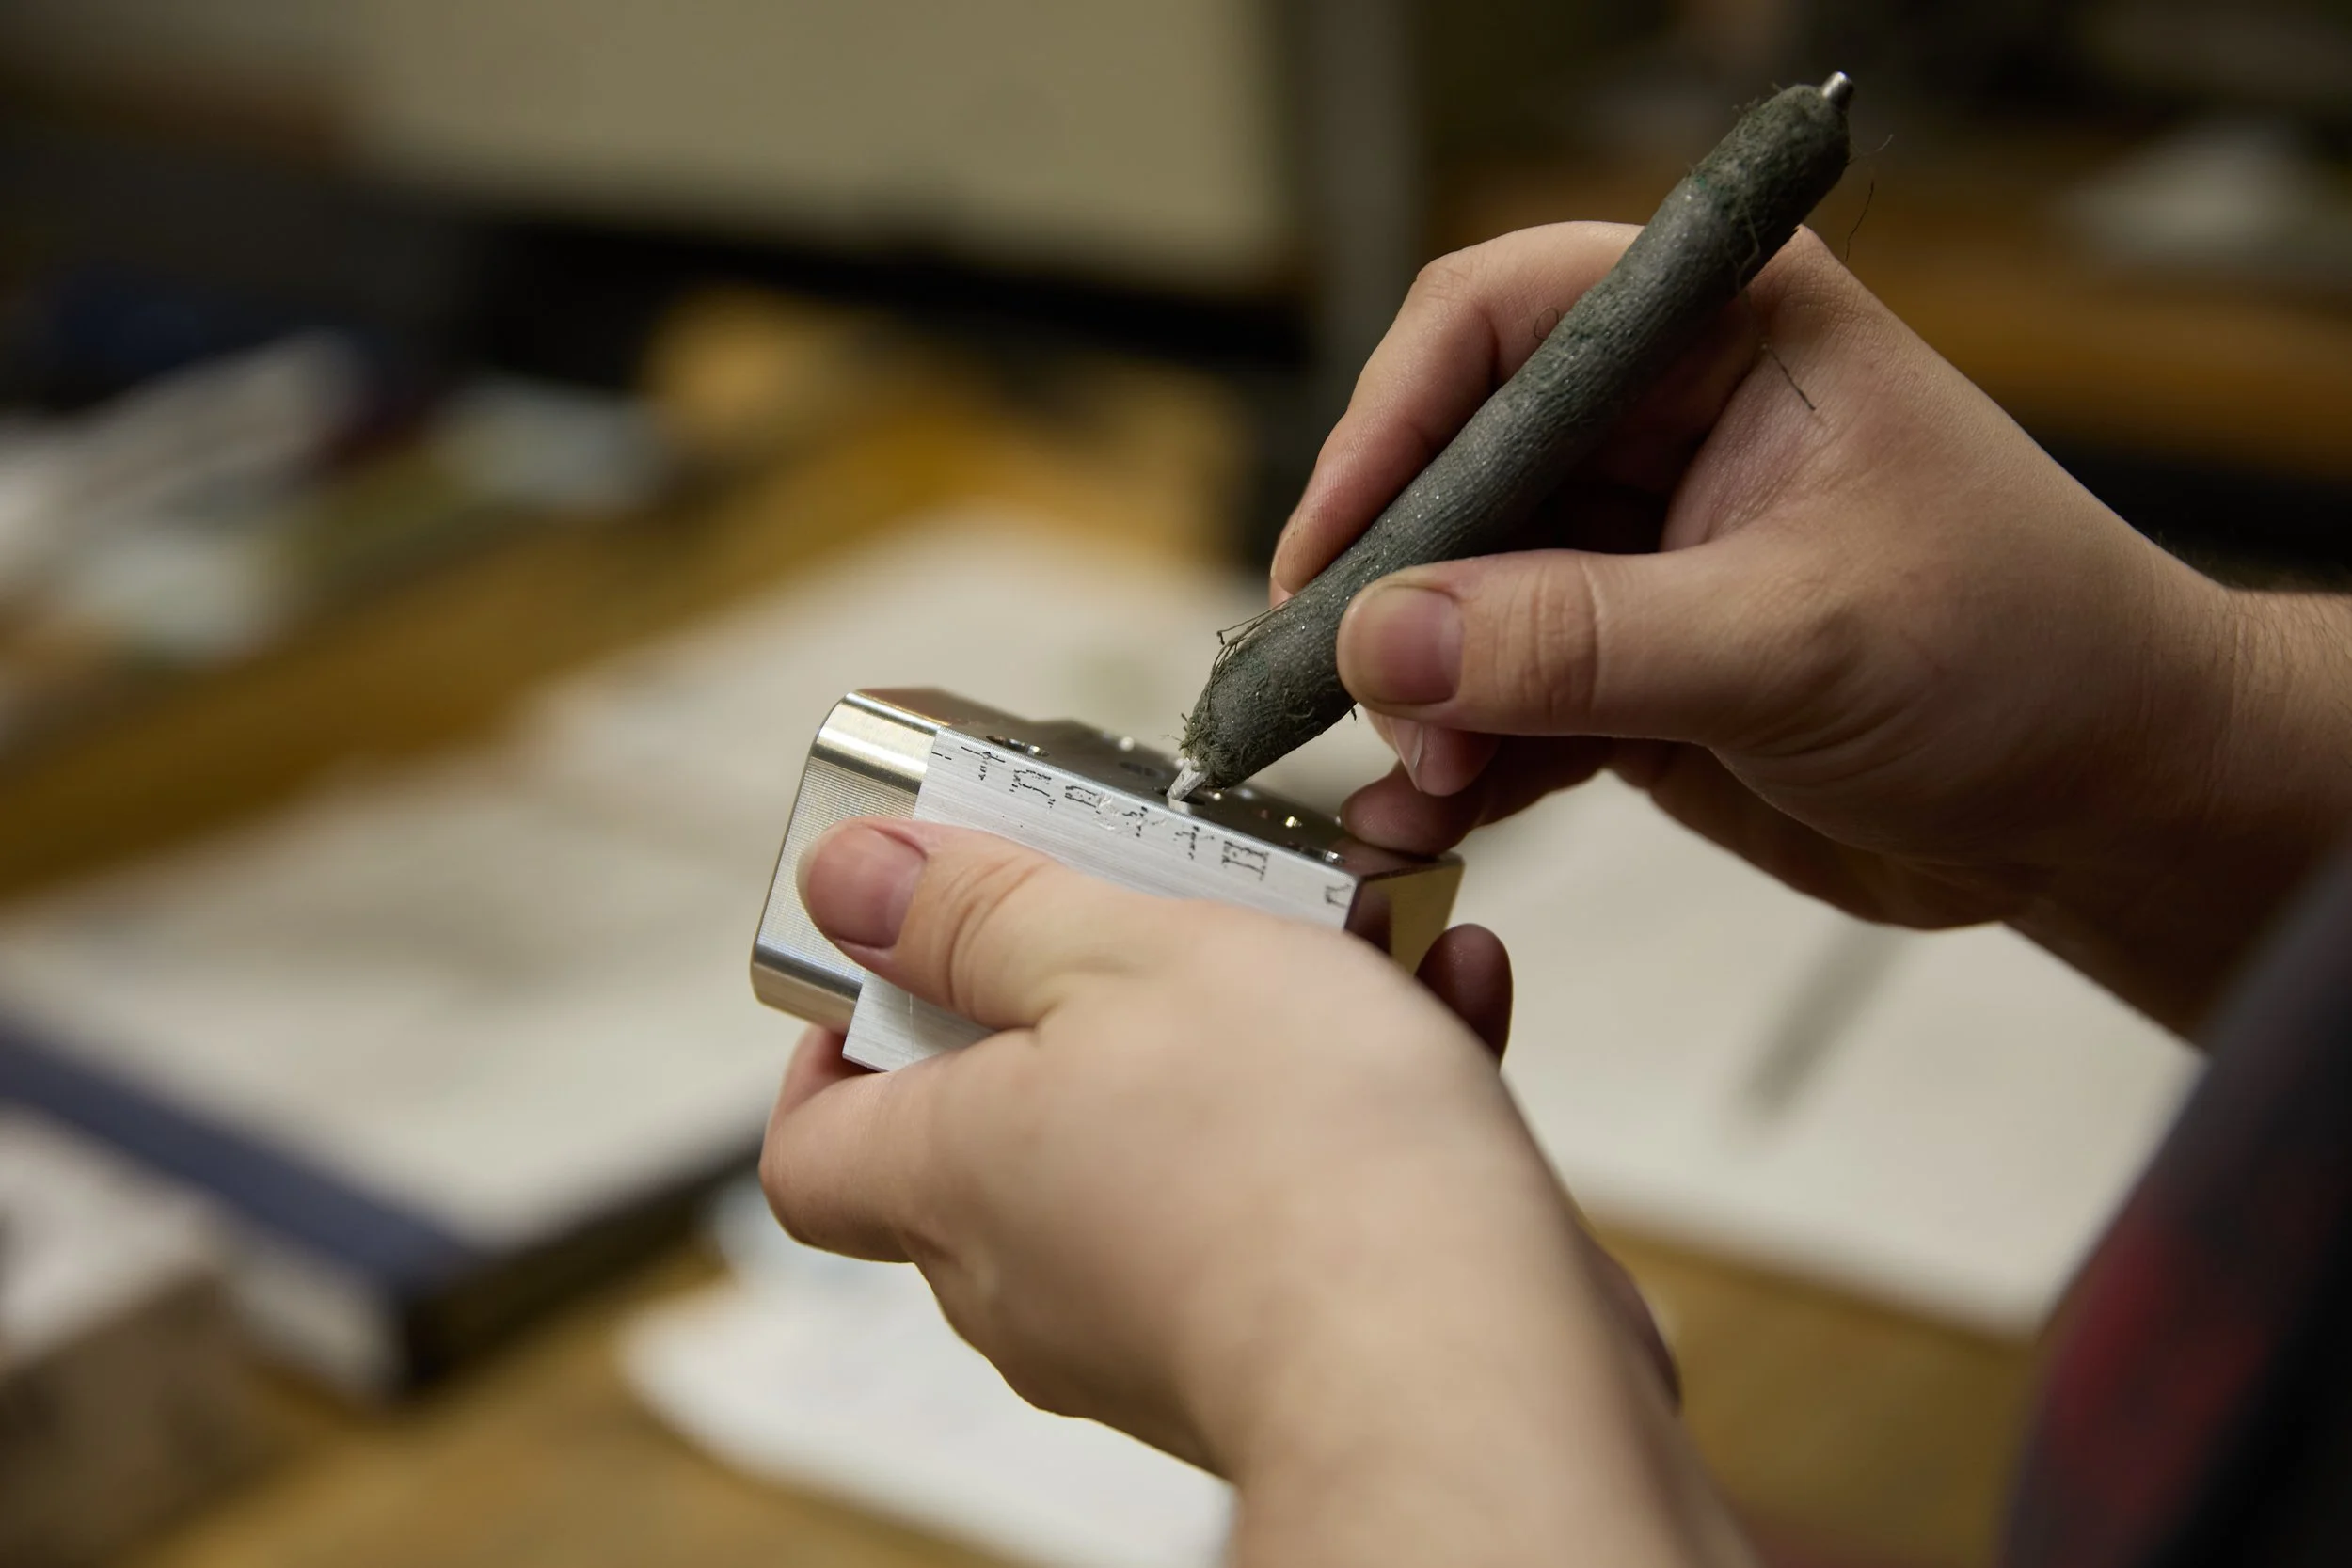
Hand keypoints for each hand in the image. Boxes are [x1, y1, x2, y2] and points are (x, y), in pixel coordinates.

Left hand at [762, 819, 1737, 1567]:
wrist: (1468, 1370)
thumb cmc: (1292, 1167)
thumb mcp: (1121, 955)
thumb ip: (980, 912)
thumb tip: (846, 881)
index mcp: (957, 1178)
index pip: (818, 1148)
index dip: (839, 1048)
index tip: (908, 954)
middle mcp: (1037, 1274)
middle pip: (1008, 1122)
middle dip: (1087, 995)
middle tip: (1161, 907)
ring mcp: (1158, 1320)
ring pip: (1177, 1140)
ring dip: (1260, 1026)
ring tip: (1350, 934)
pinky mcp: (1287, 1337)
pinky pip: (1296, 1195)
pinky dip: (1360, 1099)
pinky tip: (1450, 990)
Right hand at [1281, 223, 2351, 1030]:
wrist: (2109, 809)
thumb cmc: (2027, 661)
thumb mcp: (1797, 640)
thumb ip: (1582, 640)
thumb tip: (1385, 642)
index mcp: (1728, 334)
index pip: (1502, 321)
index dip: (1394, 421)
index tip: (1335, 552)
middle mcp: (1666, 428)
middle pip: (1455, 471)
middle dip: (1397, 595)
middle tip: (1356, 696)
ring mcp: (1640, 556)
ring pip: (1461, 604)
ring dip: (1417, 700)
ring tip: (1414, 788)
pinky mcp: (1630, 669)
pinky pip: (1500, 703)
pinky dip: (1457, 766)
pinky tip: (1425, 823)